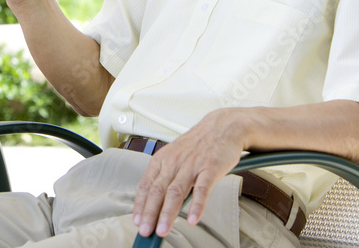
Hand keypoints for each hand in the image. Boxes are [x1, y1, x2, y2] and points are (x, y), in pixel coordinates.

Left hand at [132, 110, 245, 236]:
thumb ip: (167, 177)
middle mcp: (174, 162)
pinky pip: (202, 189)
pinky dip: (197, 205)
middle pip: (158, 190)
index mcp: (162, 159)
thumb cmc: (198, 145)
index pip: (146, 184)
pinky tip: (193, 219)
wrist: (222, 127)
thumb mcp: (175, 156)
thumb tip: (158, 204)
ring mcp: (192, 165)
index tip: (136, 220)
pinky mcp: (210, 168)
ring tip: (162, 230)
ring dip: (168, 213)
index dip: (140, 204)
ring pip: (176, 192)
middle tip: (145, 231)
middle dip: (149, 213)